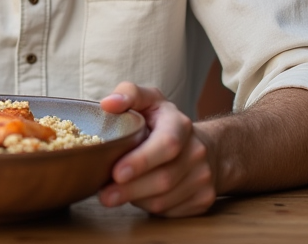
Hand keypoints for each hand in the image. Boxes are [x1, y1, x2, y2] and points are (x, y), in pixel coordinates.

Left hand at [98, 82, 217, 216]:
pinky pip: (169, 211)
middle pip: (163, 178)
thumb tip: (108, 104)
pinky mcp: (203, 200)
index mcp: (180, 125)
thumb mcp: (149, 100)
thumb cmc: (164, 123)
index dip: (142, 161)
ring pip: (164, 200)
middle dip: (130, 190)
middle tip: (103, 195)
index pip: (166, 144)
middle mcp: (197, 152)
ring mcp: (203, 178)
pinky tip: (137, 196)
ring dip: (136, 199)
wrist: (203, 147)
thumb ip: (128, 94)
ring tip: (115, 194)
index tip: (116, 172)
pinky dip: (148, 207)